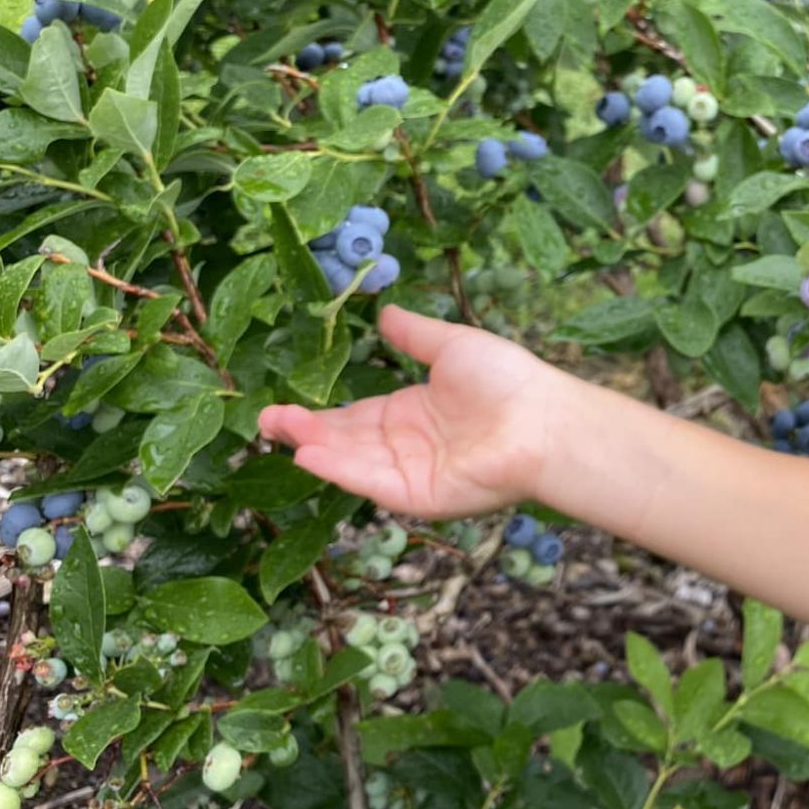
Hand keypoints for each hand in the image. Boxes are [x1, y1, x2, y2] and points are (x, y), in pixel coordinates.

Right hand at [258, 305, 559, 519]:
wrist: (543, 419)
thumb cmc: (507, 380)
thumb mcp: (453, 346)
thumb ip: (416, 335)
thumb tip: (385, 312)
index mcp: (412, 412)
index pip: (355, 417)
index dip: (319, 414)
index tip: (282, 406)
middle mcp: (406, 446)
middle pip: (345, 441)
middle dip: (305, 431)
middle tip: (264, 421)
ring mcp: (411, 473)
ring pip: (352, 462)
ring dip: (315, 448)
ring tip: (277, 430)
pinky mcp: (419, 496)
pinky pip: (374, 483)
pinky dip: (342, 470)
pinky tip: (311, 454)